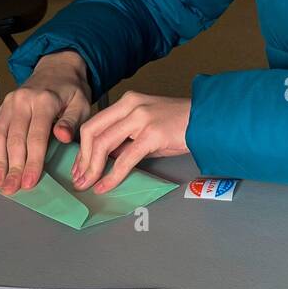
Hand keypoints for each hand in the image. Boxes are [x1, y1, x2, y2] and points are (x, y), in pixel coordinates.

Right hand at [0, 51, 92, 194]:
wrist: (57, 68)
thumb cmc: (71, 91)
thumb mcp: (81, 104)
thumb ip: (71, 122)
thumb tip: (62, 137)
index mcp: (44, 101)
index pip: (36, 137)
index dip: (32, 161)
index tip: (29, 181)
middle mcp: (22, 101)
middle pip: (14, 139)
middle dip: (12, 167)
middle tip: (11, 189)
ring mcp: (9, 104)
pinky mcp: (2, 108)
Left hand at [71, 92, 190, 193]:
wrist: (208, 120)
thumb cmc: (180, 125)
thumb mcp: (146, 126)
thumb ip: (125, 138)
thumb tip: (105, 158)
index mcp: (127, 102)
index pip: (94, 124)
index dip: (82, 148)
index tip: (79, 166)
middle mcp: (130, 106)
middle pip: (92, 133)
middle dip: (82, 159)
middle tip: (79, 179)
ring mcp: (141, 118)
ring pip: (103, 144)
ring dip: (92, 169)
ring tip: (88, 184)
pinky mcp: (152, 134)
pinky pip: (125, 159)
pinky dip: (112, 175)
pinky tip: (106, 186)